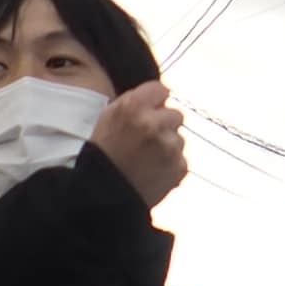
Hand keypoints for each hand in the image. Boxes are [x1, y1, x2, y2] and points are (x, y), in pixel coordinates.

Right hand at [93, 79, 187, 208]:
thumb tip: (159, 96)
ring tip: (147, 160)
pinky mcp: (179, 167)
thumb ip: (134, 102)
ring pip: (179, 138)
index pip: (161, 90)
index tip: (152, 110)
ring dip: (168, 146)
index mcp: (132, 107)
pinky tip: (153, 172)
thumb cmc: (103, 155)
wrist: (103, 196)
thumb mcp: (109, 118)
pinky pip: (181, 159)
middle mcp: (153, 123)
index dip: (156, 101)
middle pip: (176, 114)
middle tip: (147, 140)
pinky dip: (171, 165)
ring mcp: (169, 146)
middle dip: (165, 125)